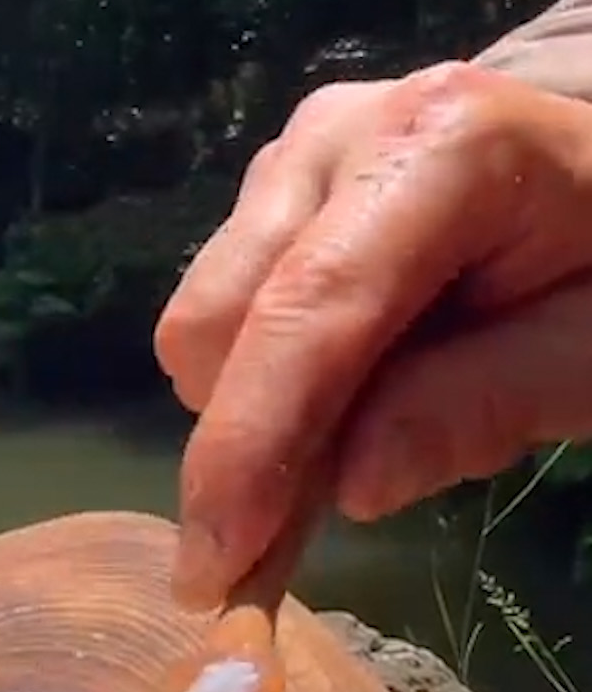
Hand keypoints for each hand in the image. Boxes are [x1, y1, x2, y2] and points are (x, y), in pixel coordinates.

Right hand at [156, 62, 591, 611]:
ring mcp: (304, 149)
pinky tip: (346, 393)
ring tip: (361, 437)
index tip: (215, 561)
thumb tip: (349, 486)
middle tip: (303, 532)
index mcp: (442, 149)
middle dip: (245, 437)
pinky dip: (264, 376)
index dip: (252, 441)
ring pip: (207, 318)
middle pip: (221, 316)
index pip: (311, 307)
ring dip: (256, 407)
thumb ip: (482, 408)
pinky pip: (228, 304)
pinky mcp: (284, 178)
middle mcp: (346, 130)